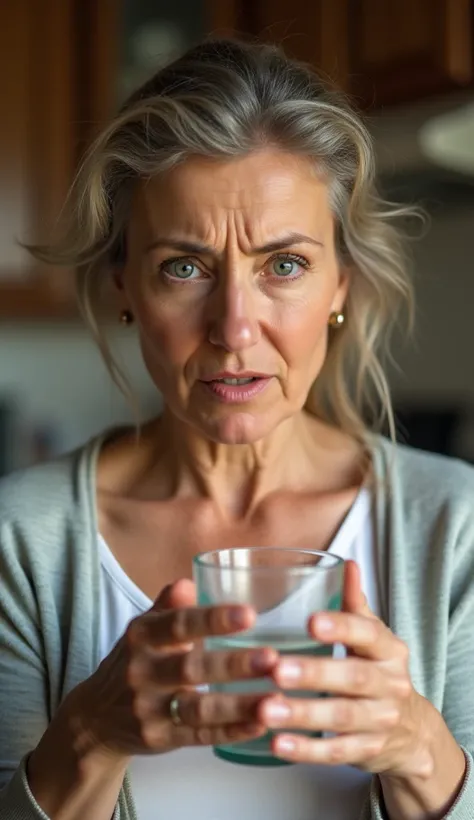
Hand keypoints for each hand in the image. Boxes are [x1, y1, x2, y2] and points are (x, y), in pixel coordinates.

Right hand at [70, 579, 277, 760]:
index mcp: (142, 636)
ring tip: (275, 699)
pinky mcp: (160, 739)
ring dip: (238, 705)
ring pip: (198, 709)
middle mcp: (142, 672)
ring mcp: (149, 710)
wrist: (96, 716)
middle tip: (272, 658)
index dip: (213, 620)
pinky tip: (259, 725)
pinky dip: (231, 732)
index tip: (250, 614)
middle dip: (232, 665)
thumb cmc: (134, 661)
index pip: (178, 625)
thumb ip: (169, 607)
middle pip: (190, 668)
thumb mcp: (145, 629)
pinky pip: (199, 736)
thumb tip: (189, 582)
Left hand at [258, 560, 432, 777]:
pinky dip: (306, 750)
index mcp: (389, 651)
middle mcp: (390, 686)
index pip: (368, 634)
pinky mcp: (367, 751)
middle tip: (276, 669)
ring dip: (302, 714)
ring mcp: (380, 722)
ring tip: (265, 710)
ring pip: (341, 718)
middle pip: (352, 679)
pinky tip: (277, 743)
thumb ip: (354, 604)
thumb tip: (347, 564)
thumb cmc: (377, 671)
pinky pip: (335, 753)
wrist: (411, 731)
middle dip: (313, 674)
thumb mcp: (372, 638)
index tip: (310, 622)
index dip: (341, 627)